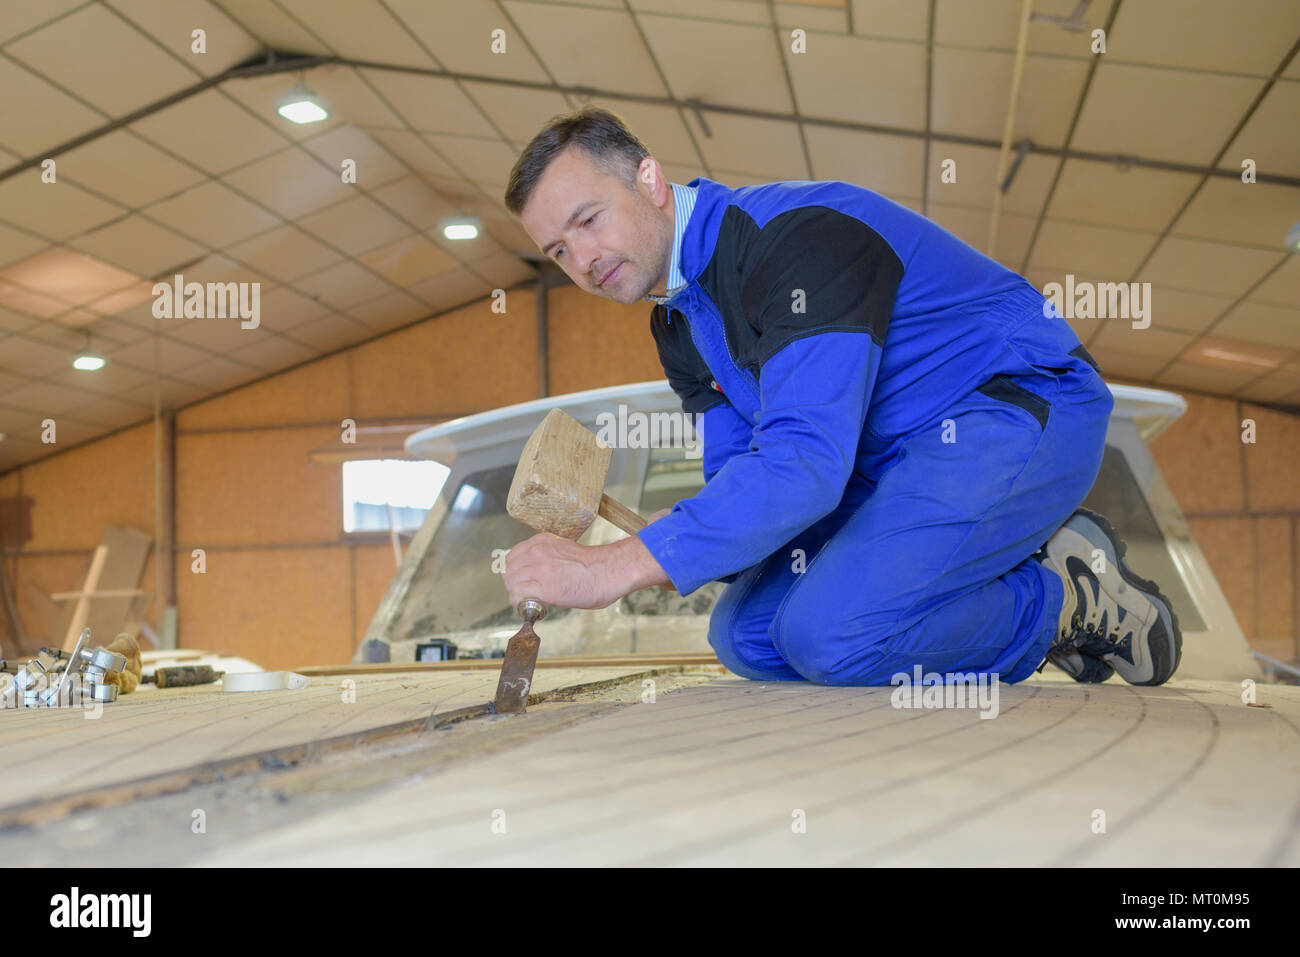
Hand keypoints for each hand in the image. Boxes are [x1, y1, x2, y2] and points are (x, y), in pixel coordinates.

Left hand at [503, 516, 675, 609]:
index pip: (513, 556)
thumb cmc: (595, 565)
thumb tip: (539, 574)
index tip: (521, 581)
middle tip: (524, 595)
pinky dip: (519, 604)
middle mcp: (536, 552)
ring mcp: (538, 568)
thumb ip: (548, 557)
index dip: (514, 571)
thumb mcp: (564, 550)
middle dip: (514, 584)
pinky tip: (528, 608)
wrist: (609, 571)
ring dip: (516, 595)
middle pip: (509, 570)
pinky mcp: (543, 587)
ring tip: (527, 603)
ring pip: (511, 583)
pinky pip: (517, 596)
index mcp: (542, 541)